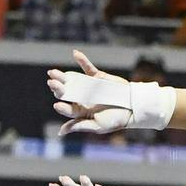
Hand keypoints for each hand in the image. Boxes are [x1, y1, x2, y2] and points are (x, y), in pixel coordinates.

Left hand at [48, 49, 174, 136]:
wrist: (133, 107)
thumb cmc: (115, 120)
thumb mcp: (97, 126)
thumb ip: (80, 126)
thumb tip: (61, 132)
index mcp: (80, 111)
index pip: (67, 108)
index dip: (62, 106)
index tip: (57, 104)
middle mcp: (81, 98)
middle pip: (66, 93)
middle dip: (58, 88)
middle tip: (52, 83)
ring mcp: (88, 87)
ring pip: (72, 80)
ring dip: (62, 75)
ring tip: (52, 72)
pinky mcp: (97, 77)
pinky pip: (88, 68)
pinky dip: (82, 61)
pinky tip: (75, 53)